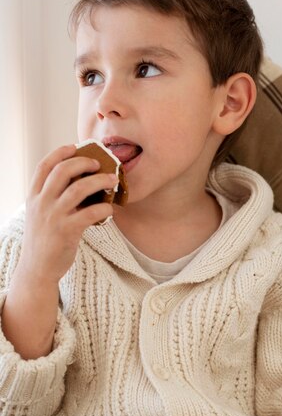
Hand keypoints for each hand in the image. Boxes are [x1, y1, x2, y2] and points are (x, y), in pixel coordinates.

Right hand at [19, 144, 116, 285]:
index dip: (60, 152)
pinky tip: (110, 209)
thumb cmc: (44, 240)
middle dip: (83, 162)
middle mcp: (41, 203)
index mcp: (34, 196)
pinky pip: (91, 213)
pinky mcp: (67, 231)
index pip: (44, 166)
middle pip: (62, 170)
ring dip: (100, 181)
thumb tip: (80, 182)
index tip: (74, 146)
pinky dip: (104, 208)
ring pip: (79, 188)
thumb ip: (53, 198)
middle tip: (99, 164)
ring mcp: (54, 216)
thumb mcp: (40, 214)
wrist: (38, 269)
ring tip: (113, 180)